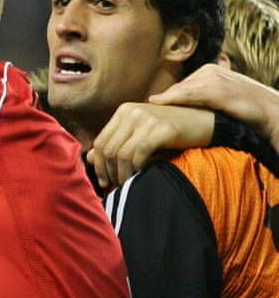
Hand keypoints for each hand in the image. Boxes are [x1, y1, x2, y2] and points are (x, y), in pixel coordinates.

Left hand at [87, 102, 213, 187]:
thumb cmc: (173, 131)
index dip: (99, 164)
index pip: (101, 141)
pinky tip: (141, 175)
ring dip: (122, 174)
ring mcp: (147, 117)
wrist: (208, 121)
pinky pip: (139, 153)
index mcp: (124, 110)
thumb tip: (89, 158)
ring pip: (121, 153)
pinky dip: (137, 168)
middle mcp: (132, 110)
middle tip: (114, 186)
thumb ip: (117, 144)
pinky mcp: (162, 127)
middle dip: (108, 172)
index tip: (104, 181)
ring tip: (128, 184)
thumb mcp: (142, 136)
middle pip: (108, 148)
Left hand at [150, 63, 278, 153]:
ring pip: (179, 90)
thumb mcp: (220, 101)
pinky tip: (156, 103)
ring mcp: (215, 77)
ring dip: (163, 101)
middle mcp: (210, 70)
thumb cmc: (246, 111)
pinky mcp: (218, 88)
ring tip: (143, 111)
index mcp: (210, 71)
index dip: (164, 101)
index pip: (179, 88)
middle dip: (162, 101)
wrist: (273, 113)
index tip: (144, 111)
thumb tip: (176, 112)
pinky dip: (172, 98)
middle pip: (177, 88)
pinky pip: (189, 93)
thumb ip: (202, 101)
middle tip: (140, 113)